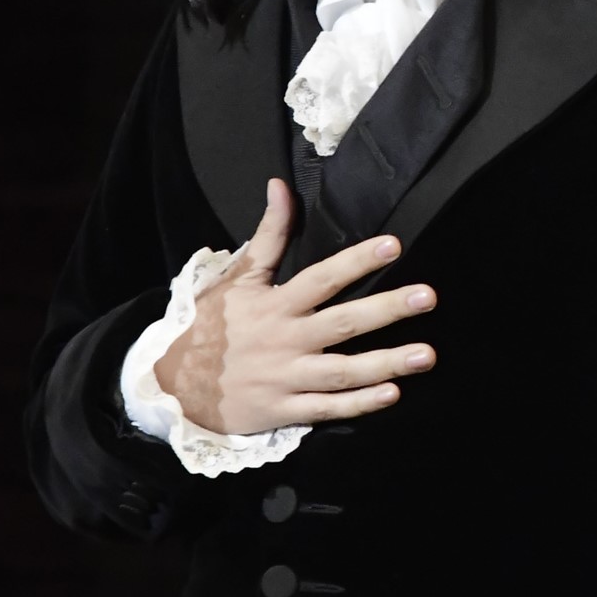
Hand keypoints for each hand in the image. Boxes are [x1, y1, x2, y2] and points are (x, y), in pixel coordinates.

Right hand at [153, 179, 437, 434]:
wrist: (169, 385)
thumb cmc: (209, 325)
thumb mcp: (236, 278)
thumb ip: (268, 234)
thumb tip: (281, 185)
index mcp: (275, 305)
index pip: (322, 278)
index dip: (356, 261)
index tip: (393, 245)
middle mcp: (284, 340)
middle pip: (342, 324)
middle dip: (386, 310)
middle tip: (427, 297)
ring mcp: (284, 378)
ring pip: (342, 372)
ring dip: (385, 363)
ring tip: (427, 354)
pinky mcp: (282, 411)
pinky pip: (325, 409)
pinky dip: (358, 404)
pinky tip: (392, 394)